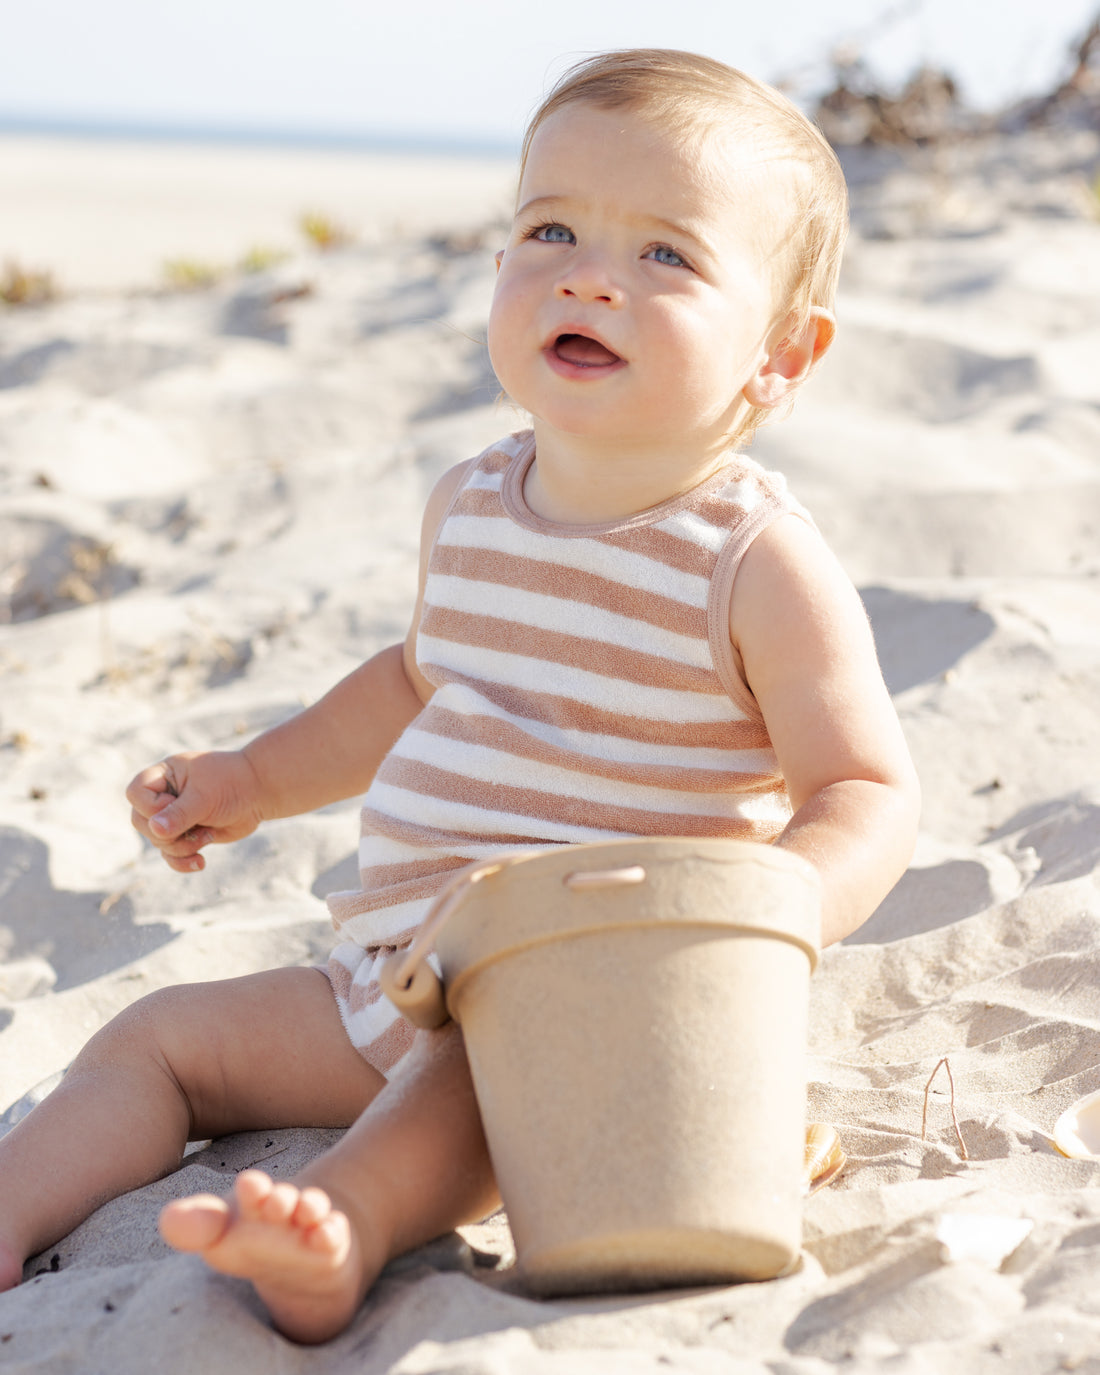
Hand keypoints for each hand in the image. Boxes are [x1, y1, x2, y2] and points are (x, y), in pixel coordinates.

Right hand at [126, 750, 264, 872]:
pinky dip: (183, 862)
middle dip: (169, 833)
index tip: (180, 803)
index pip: (135, 793)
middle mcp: (163, 795)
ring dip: (182, 846)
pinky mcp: (185, 834)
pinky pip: (170, 855)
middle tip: (197, 826)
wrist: (259, 793)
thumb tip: (155, 830)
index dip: (152, 806)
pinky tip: (201, 863)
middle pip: (142, 822)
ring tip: (208, 835)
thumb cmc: (233, 784)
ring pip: (158, 842)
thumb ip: (180, 814)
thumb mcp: (205, 797)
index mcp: (163, 775)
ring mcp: (173, 816)